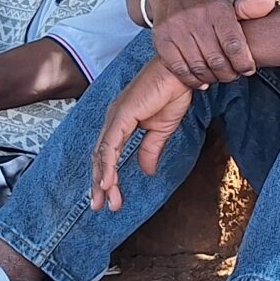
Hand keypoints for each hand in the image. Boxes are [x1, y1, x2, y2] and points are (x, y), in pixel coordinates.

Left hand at [89, 57, 196, 211]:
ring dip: (103, 180)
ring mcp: (116, 117)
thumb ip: (150, 150)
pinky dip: (108, 165)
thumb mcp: (161, 130)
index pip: (108, 154)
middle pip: (100, 157)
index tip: (110, 198)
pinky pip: (111, 145)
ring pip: (103, 154)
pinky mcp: (123, 115)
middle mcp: (113, 120)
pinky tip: (107, 182)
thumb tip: (147, 171)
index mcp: (121, 122)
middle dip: (99, 183)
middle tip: (99, 206)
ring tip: (104, 200)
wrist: (180, 74)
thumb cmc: (171, 93)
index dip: (107, 176)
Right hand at [148, 0, 277, 88]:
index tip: (248, 69)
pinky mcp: (162, 42)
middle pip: (217, 60)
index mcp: (216, 9)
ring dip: (212, 78)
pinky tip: (202, 81)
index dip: (243, 62)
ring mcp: (176, 30)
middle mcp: (194, 18)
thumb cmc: (206, 5)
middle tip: (233, 75)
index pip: (233, 44)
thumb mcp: (228, 3)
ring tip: (218, 77)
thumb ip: (249, 8)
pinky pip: (180, 69)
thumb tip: (269, 5)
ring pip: (199, 67)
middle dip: (229, 73)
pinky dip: (193, 80)